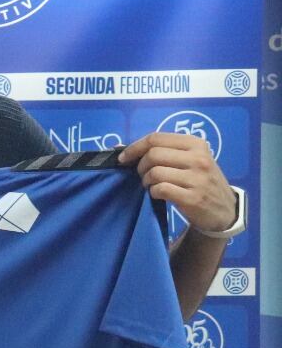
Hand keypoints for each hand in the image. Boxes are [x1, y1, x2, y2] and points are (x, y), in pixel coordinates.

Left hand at [118, 132, 236, 234]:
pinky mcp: (193, 197)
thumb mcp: (191, 159)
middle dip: (140, 166)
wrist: (224, 209)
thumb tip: (122, 149)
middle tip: (143, 175)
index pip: (156, 138)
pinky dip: (154, 192)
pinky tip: (159, 194)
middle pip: (153, 154)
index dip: (134, 147)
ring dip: (146, 181)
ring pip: (155, 172)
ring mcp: (197, 178)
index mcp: (196, 144)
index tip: (124, 158)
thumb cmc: (201, 181)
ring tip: (152, 185)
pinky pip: (161, 189)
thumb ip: (165, 151)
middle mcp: (198, 158)